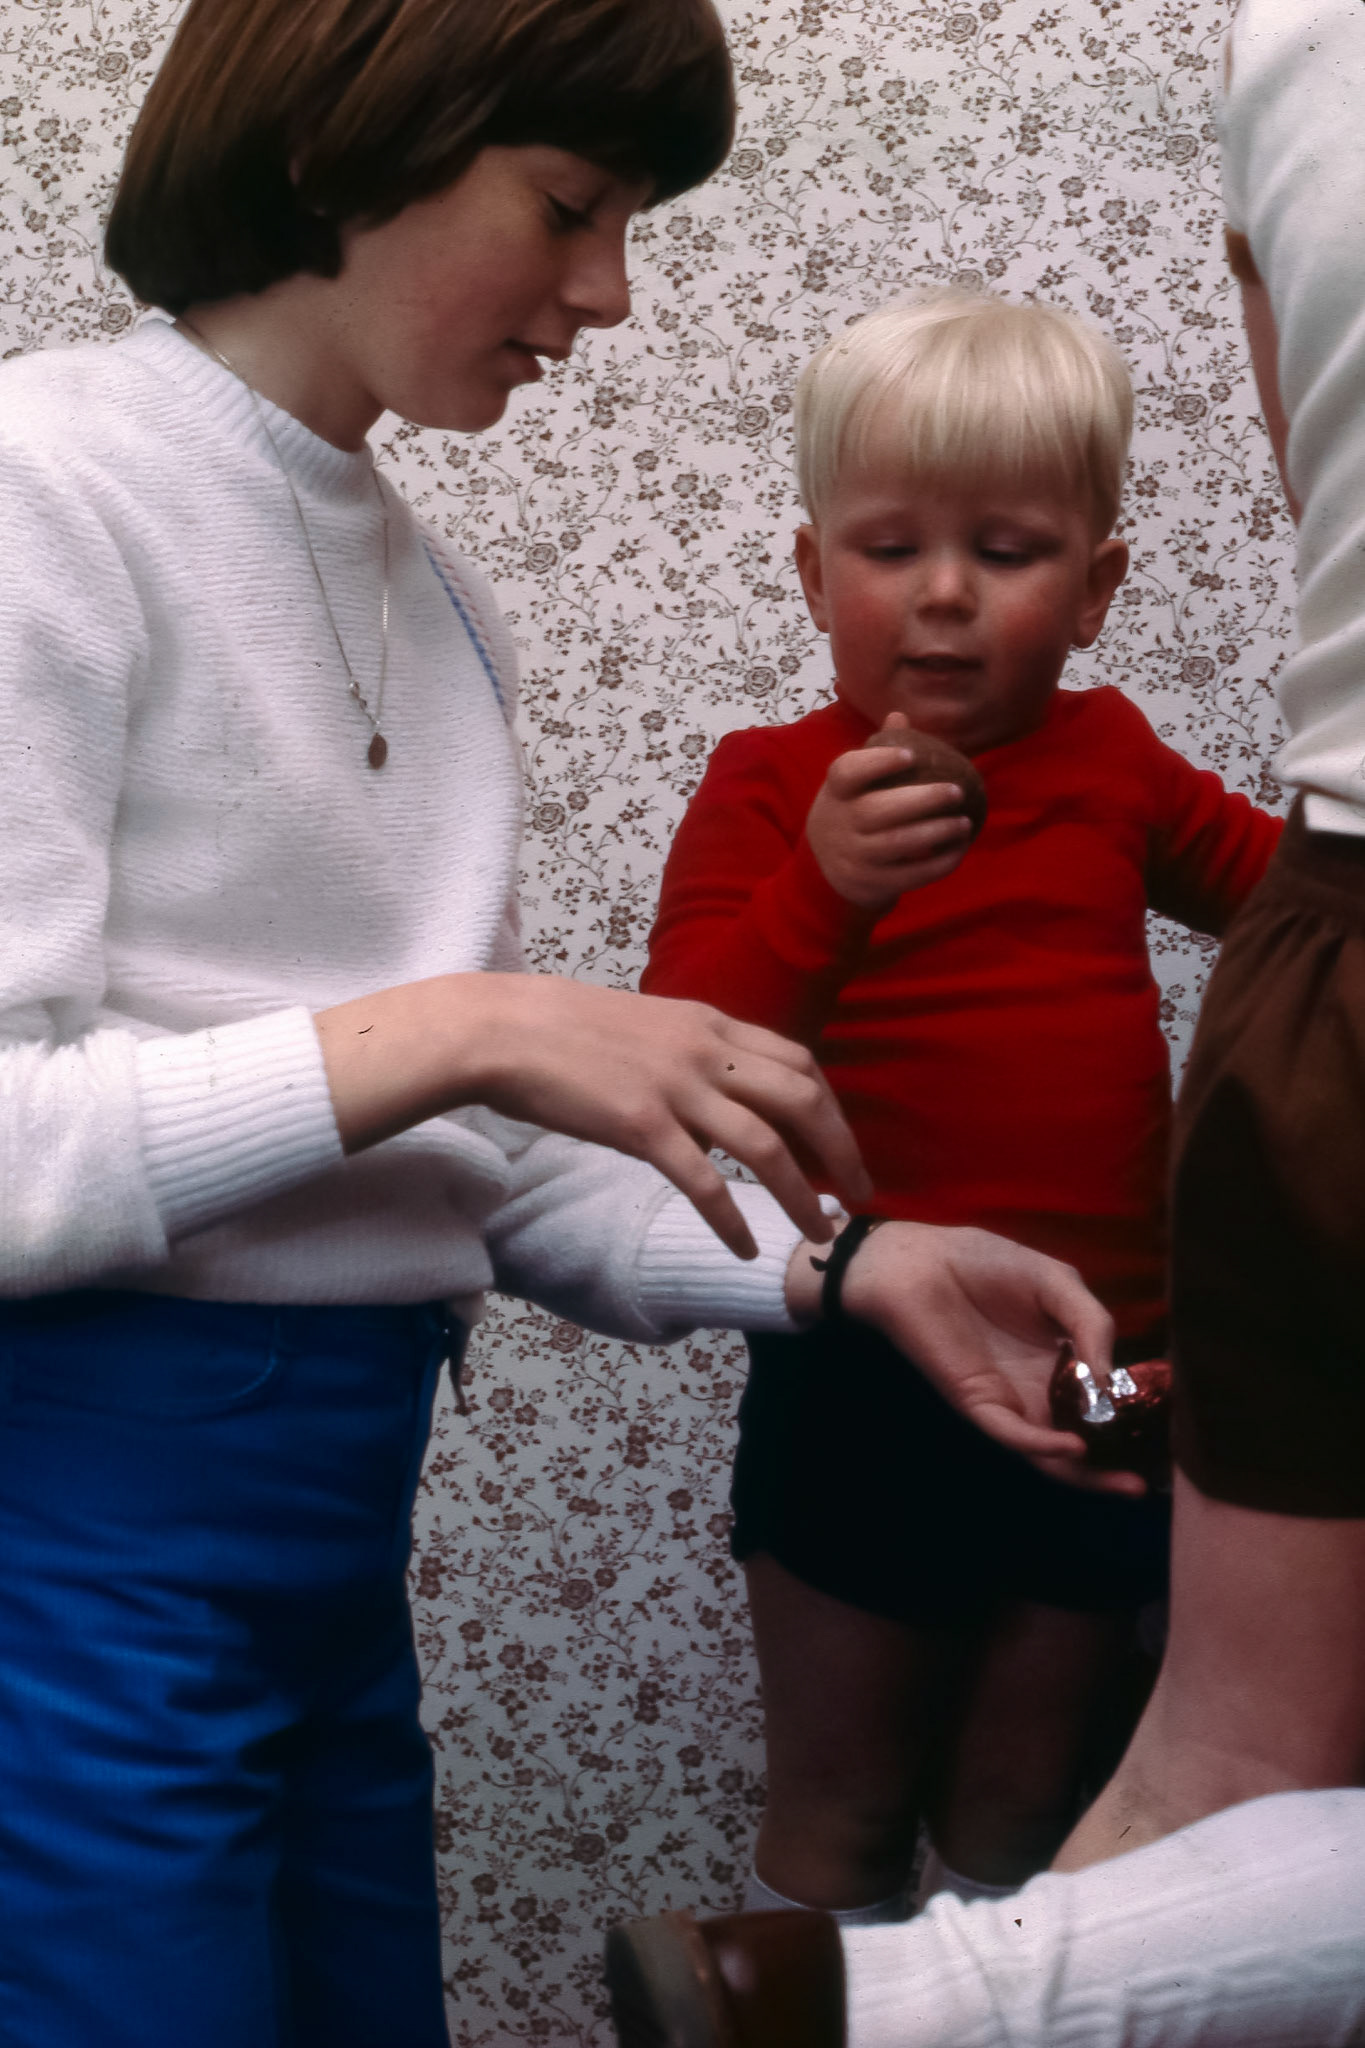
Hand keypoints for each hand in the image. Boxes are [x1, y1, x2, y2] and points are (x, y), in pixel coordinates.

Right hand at [315, 972, 871, 1259]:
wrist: (503, 1029)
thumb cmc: (563, 1030)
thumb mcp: (647, 1027)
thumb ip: (690, 1054)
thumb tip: (719, 1094)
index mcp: (709, 1023)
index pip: (798, 1061)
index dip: (831, 1106)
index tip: (841, 1144)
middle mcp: (705, 1050)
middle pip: (803, 1099)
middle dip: (842, 1151)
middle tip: (857, 1195)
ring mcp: (675, 1086)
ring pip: (768, 1145)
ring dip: (802, 1195)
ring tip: (819, 1233)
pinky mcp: (641, 1123)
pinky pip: (704, 1181)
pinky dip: (732, 1220)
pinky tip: (743, 1248)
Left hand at [786, 1220, 1141, 1492]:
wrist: (922, 1263)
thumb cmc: (986, 1265)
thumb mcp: (1058, 1283)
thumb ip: (1092, 1322)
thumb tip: (1113, 1374)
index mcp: (1063, 1360)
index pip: (1105, 1399)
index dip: (1137, 1416)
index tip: (1174, 1432)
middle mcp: (1041, 1390)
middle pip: (1086, 1439)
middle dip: (1119, 1464)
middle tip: (1157, 1479)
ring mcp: (1012, 1402)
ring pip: (1052, 1453)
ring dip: (1089, 1474)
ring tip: (1127, 1483)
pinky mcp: (979, 1405)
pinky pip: (1014, 1434)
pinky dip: (1043, 1445)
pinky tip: (1073, 1446)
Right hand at [805, 712, 973, 909]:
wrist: (826, 870)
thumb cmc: (852, 812)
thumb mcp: (854, 785)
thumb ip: (877, 753)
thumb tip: (899, 716)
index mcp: (837, 790)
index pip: (848, 772)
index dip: (879, 763)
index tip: (913, 755)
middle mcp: (840, 822)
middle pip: (877, 810)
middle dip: (922, 801)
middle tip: (957, 792)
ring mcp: (852, 855)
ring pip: (896, 844)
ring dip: (935, 833)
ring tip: (964, 823)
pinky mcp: (869, 882)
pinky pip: (907, 875)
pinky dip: (937, 865)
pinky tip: (959, 851)